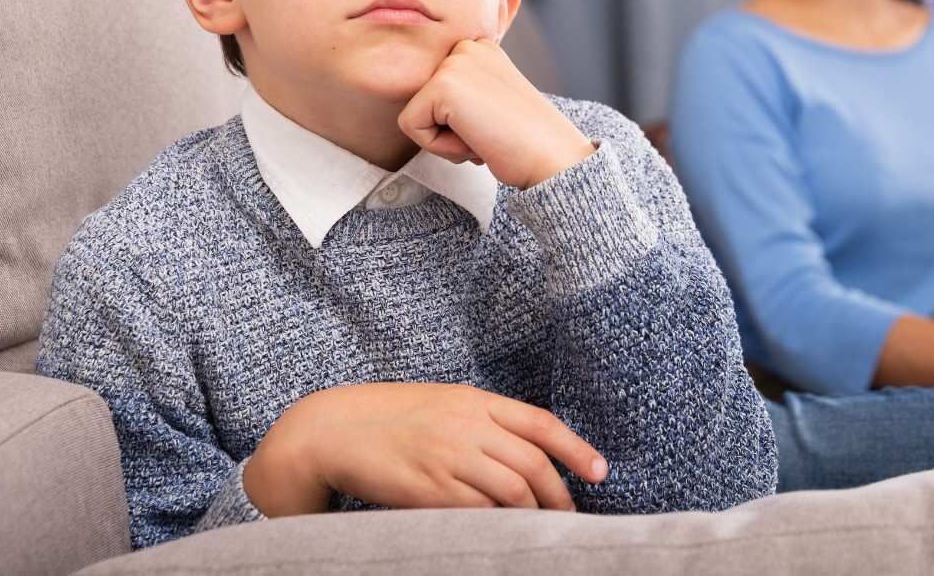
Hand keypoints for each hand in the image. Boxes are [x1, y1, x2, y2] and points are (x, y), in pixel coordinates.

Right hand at [244, 382, 608, 515]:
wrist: (333, 430)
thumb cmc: (391, 418)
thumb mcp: (444, 404)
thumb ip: (483, 421)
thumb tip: (526, 453)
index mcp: (475, 400)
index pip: (541, 423)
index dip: (577, 448)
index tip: (600, 471)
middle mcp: (466, 425)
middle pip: (532, 463)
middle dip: (559, 494)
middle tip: (569, 515)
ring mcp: (448, 457)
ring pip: (511, 491)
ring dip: (532, 514)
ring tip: (539, 529)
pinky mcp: (427, 489)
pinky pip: (476, 511)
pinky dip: (497, 524)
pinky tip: (503, 532)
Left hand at [398, 39, 595, 188]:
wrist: (553, 157)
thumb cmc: (526, 141)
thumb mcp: (493, 102)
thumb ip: (466, 92)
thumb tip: (432, 105)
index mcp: (480, 47)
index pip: (434, 92)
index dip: (459, 120)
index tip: (497, 122)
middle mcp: (467, 45)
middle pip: (421, 101)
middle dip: (449, 129)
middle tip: (491, 131)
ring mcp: (455, 62)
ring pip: (415, 113)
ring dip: (446, 139)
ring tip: (485, 134)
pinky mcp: (443, 84)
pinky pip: (411, 126)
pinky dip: (440, 147)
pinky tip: (477, 139)